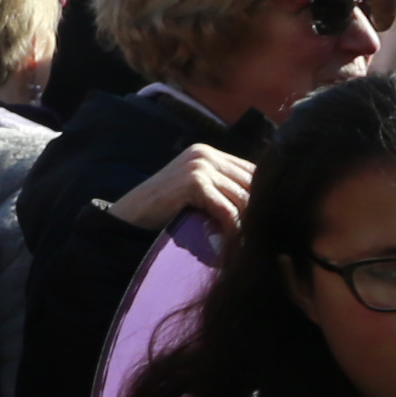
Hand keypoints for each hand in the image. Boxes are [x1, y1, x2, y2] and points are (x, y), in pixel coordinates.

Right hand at [110, 145, 251, 233]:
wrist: (128, 216)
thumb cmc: (162, 209)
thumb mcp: (194, 190)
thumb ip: (220, 187)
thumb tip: (263, 204)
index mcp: (206, 153)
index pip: (252, 172)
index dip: (262, 196)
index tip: (267, 219)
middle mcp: (204, 155)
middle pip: (251, 184)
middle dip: (257, 211)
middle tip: (263, 235)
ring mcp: (199, 166)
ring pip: (243, 198)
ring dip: (247, 223)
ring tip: (251, 241)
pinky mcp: (194, 183)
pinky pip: (227, 210)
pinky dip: (233, 229)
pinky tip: (233, 243)